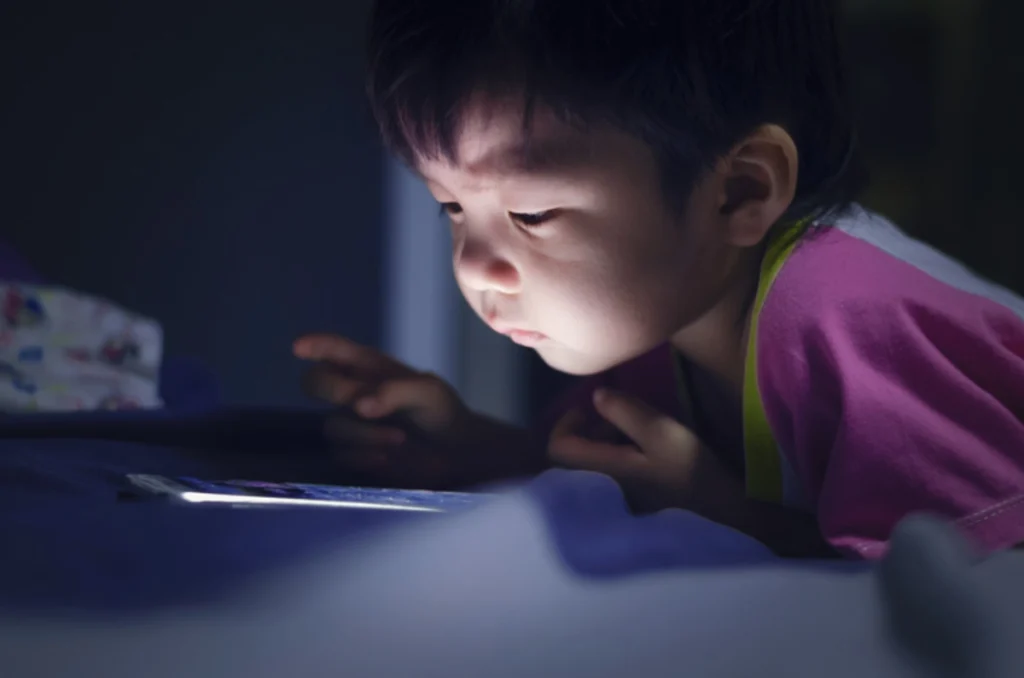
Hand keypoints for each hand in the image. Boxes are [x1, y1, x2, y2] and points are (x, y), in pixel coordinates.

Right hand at [294, 333, 472, 485]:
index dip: (315, 346)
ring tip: (399, 439)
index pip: (335, 350)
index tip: (298, 347)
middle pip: (315, 382)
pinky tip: (387, 458)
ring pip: (331, 425)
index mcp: (371, 367)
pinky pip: (340, 454)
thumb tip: (358, 406)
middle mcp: (355, 392)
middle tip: (359, 404)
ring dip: (362, 433)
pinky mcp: (355, 453)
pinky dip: (363, 456)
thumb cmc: (443, 412)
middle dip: (330, 390)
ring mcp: (352, 424)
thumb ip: (394, 391)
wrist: (456, 456)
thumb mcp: (429, 392)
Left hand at [548, 388, 743, 516]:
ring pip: (591, 466)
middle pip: (572, 456)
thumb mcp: (661, 432)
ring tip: (639, 437)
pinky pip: (607, 478)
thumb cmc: (691, 474)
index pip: (556, 447)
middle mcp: (596, 492)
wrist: (723, 518)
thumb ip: (625, 411)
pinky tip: (645, 458)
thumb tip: (596, 396)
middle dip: (592, 432)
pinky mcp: (627, 507)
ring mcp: (611, 502)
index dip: (567, 422)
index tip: (591, 409)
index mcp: (599, 472)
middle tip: (623, 421)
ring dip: (607, 445)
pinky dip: (618, 460)